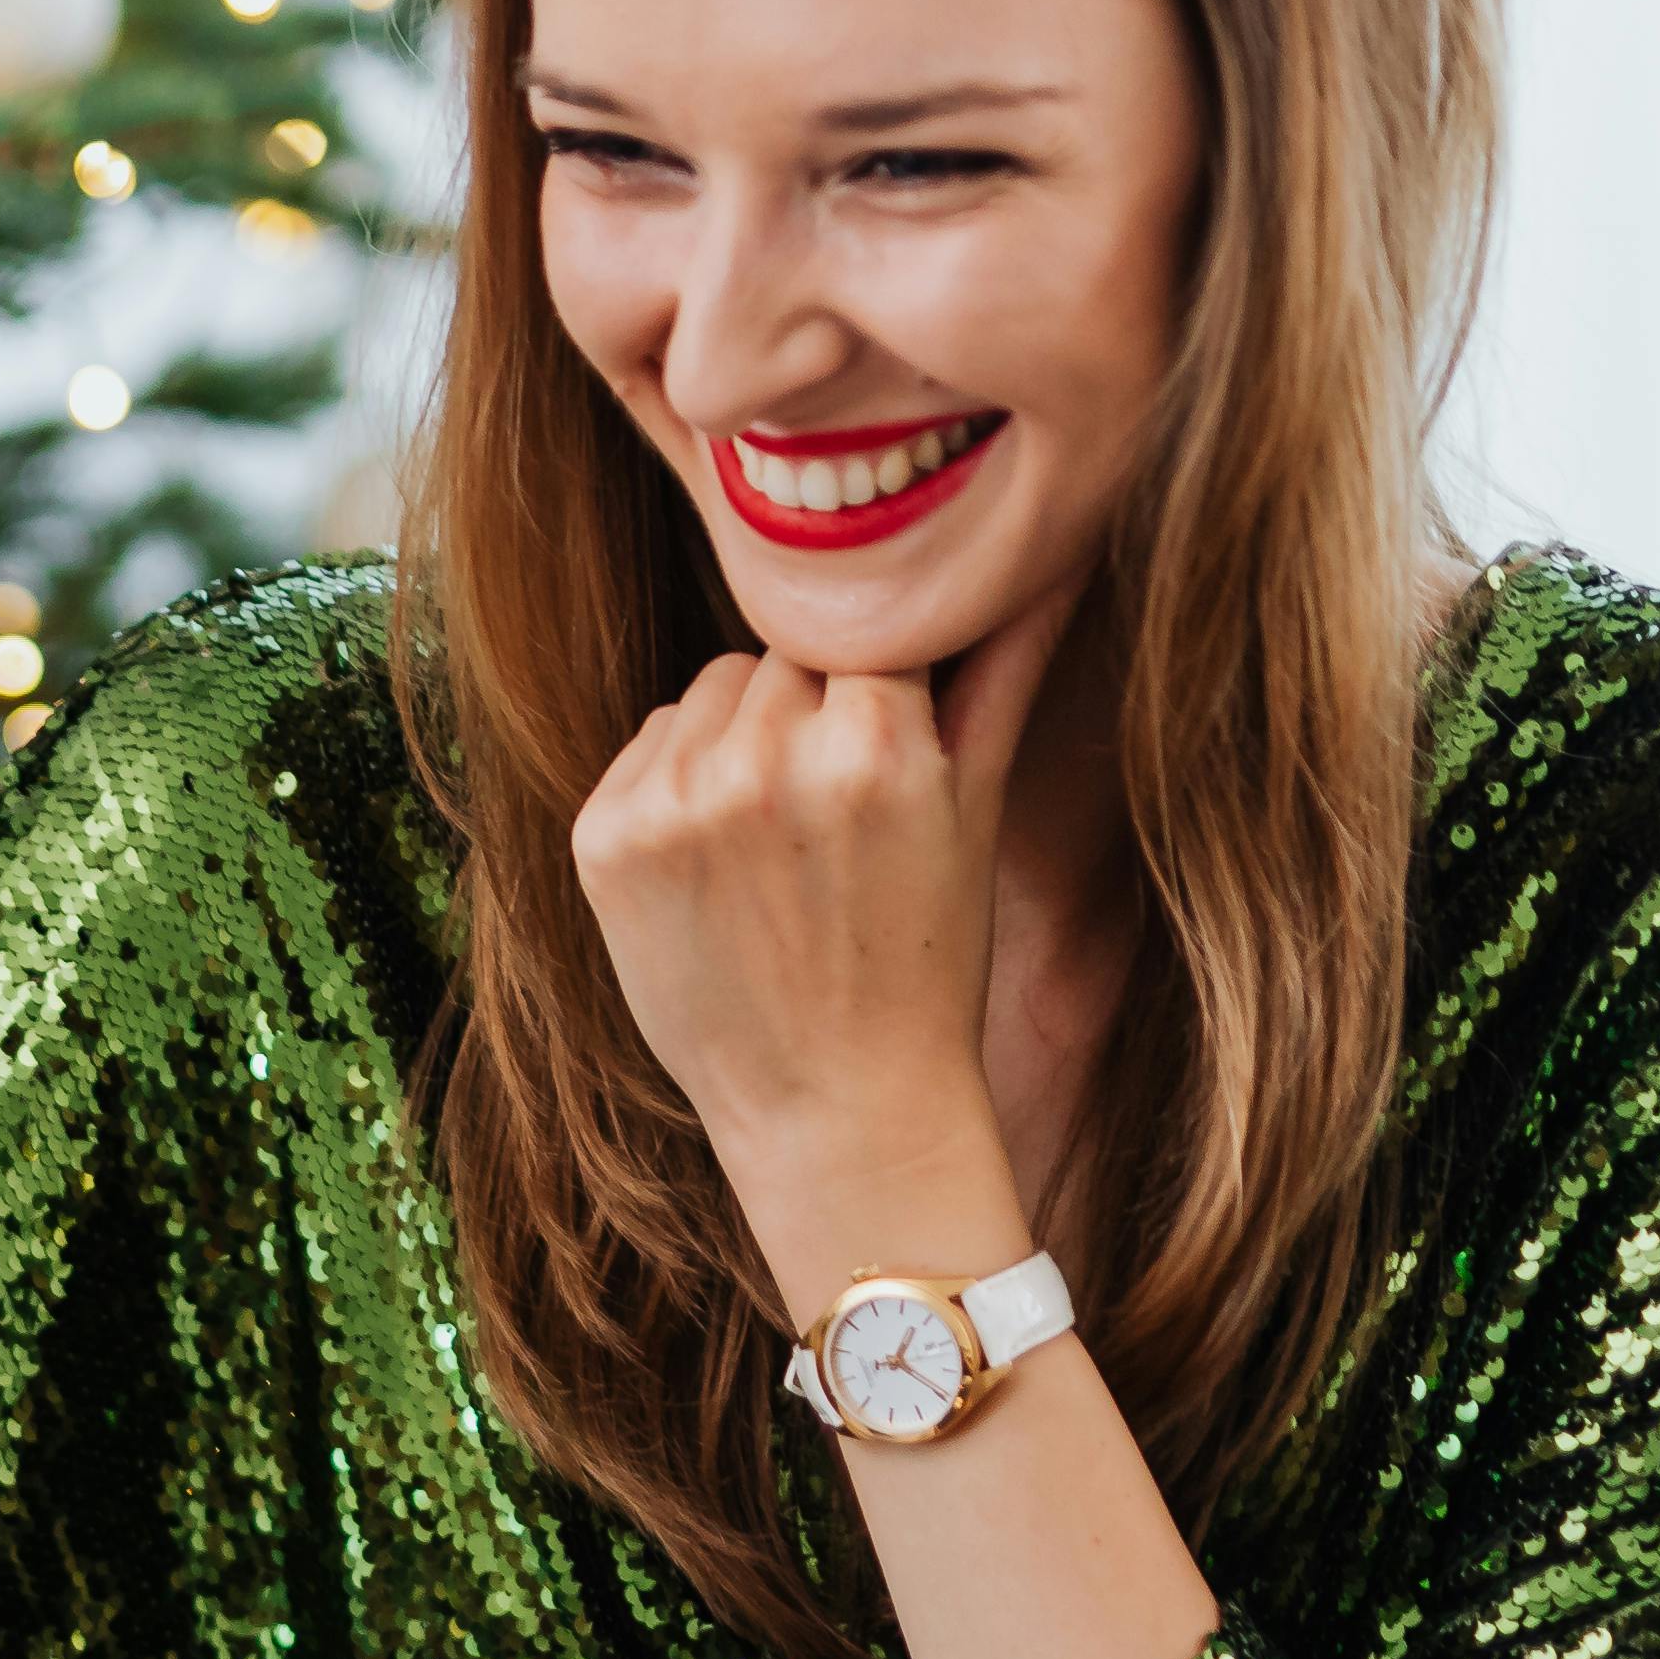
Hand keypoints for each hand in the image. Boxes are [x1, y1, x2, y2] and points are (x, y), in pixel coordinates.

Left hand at [566, 576, 1072, 1285]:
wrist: (837, 1107)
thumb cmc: (928, 958)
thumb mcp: (979, 809)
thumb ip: (1006, 666)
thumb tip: (1054, 550)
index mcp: (874, 743)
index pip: (868, 629)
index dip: (882, 691)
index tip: (892, 752)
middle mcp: (763, 762)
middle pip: (783, 655)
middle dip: (811, 712)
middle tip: (837, 819)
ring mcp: (672, 802)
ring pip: (712, 691)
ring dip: (741, 739)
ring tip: (782, 845)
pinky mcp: (604, 838)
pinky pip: (649, 745)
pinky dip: (679, 784)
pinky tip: (721, 865)